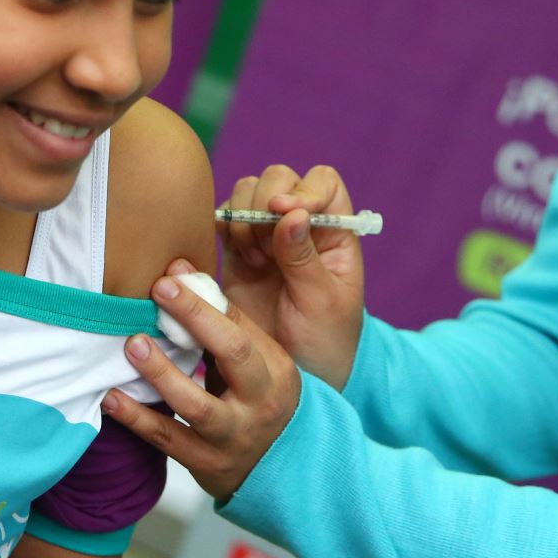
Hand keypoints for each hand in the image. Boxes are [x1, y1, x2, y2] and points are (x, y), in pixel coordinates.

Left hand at [102, 273, 302, 502]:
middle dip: (195, 319)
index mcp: (274, 369)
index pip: (241, 325)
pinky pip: (167, 439)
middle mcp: (260, 401)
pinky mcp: (207, 463)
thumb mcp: (258, 363)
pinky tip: (111, 398)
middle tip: (157, 292)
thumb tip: (179, 270)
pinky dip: (137, 419)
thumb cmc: (260, 401)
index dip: (203, 299)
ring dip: (161, 373)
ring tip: (133, 346)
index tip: (170, 275)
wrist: (281, 470)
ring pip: (197, 404)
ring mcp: (234, 435)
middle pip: (232, 354)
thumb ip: (222, 321)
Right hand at [220, 165, 363, 389]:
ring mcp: (266, 237)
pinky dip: (222, 228)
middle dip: (264, 204)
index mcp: (334, 233)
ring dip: (243, 217)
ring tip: (253, 259)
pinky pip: (223, 220)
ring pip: (246, 193)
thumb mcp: (322, 303)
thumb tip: (291, 212)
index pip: (323, 183)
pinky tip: (235, 260)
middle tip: (264, 249)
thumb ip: (305, 258)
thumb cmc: (324, 341)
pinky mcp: (236, 253)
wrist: (293, 379)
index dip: (303, 188)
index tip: (282, 211)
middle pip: (279, 178)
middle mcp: (300, 227)